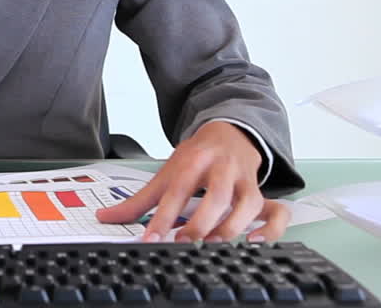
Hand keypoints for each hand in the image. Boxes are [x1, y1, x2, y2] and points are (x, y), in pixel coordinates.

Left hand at [95, 121, 289, 242]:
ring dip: (229, 229)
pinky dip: (269, 231)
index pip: (176, 191)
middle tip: (183, 244)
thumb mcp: (165, 174)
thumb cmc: (196, 158)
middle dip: (199, 224)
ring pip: (245, 205)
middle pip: (214, 197)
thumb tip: (104, 218)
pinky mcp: (261, 193)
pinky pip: (276, 213)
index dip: (163, 218)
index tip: (151, 240)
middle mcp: (220, 169)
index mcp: (192, 162)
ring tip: (210, 247)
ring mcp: (244, 181)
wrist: (229, 133)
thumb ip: (138, 201)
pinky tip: (252, 243)